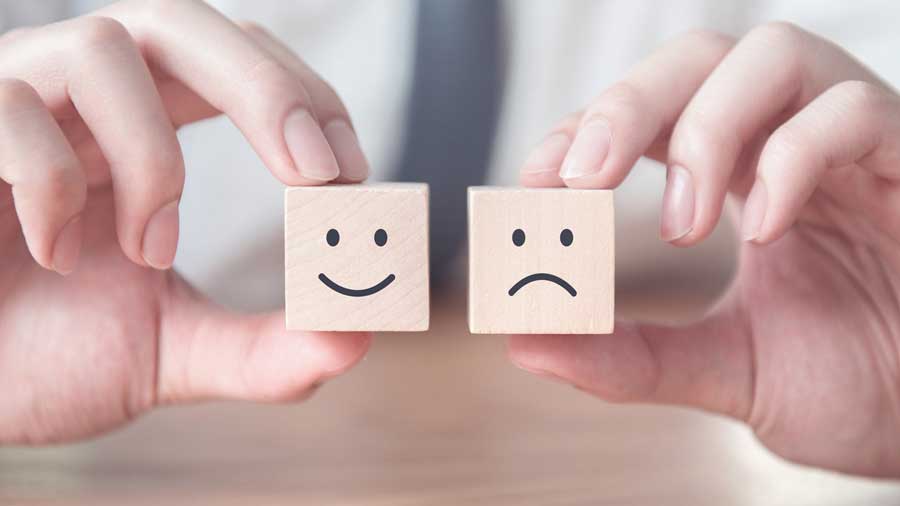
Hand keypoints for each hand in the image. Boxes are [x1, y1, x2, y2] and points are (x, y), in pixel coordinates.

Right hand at [0, 0, 369, 442]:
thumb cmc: (43, 351)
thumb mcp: (170, 349)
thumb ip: (262, 348)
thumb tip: (358, 336)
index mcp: (141, 124)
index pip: (239, 60)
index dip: (306, 99)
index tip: (352, 173)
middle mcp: (82, 96)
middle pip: (184, 23)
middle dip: (269, 89)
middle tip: (317, 173)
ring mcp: (13, 99)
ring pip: (108, 49)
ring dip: (154, 159)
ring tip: (150, 252)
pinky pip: (10, 109)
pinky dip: (53, 184)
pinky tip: (57, 254)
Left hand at [509, 23, 899, 476]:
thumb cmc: (848, 381)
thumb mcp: (721, 368)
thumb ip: (629, 356)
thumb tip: (525, 341)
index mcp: (736, 176)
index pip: (649, 112)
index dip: (586, 128)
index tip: (534, 180)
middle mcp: (788, 141)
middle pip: (699, 59)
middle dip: (626, 107)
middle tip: (580, 182)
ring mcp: (852, 146)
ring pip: (773, 55)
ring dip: (705, 129)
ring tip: (682, 224)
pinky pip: (855, 113)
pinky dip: (794, 159)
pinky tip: (763, 229)